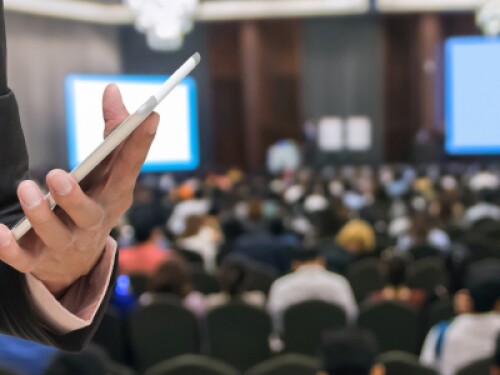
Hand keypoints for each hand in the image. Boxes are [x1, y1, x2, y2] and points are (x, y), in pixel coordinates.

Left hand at [0, 84, 158, 295]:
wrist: (79, 261)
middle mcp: (94, 221)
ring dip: (40, 214)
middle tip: (57, 174)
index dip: (141, 143)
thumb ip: (112, 132)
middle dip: (74, 197)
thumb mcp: (108, 171)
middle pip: (88, 214)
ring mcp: (68, 243)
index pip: (130, 169)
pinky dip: (10, 249)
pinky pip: (24, 259)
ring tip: (26, 188)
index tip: (150, 115)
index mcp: (115, 195)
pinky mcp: (41, 259)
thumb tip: (113, 90)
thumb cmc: (95, 201)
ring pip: (55, 234)